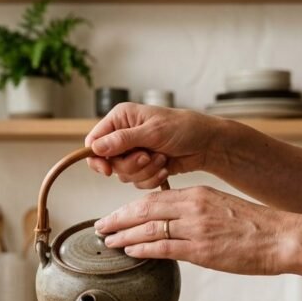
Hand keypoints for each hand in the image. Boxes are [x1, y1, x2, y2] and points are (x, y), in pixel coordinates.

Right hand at [84, 103, 219, 188]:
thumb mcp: (152, 132)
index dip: (97, 158)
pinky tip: (165, 168)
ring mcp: (134, 152)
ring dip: (144, 172)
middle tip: (147, 157)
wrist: (207, 144)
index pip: (94, 141)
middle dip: (130, 165)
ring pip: (123, 175)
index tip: (107, 169)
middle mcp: (124, 135)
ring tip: (161, 159)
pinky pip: (137, 182)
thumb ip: (122, 140)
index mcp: (121, 119)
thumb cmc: (184, 128)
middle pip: (108, 162)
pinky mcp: (144, 167)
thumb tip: (96, 147)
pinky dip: (151, 179)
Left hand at [94, 186, 292, 275]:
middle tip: (100, 227)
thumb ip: (194, 211)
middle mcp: (193, 208)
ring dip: (123, 236)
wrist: (282, 237)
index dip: (128, 207)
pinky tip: (130, 251)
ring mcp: (196, 229)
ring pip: (149, 230)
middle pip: (143, 211)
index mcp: (198, 194)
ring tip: (108, 241)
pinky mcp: (202, 251)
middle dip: (117, 219)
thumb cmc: (256, 226)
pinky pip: (164, 248)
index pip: (153, 197)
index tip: (114, 214)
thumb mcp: (220, 206)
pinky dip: (143, 249)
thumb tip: (171, 222)